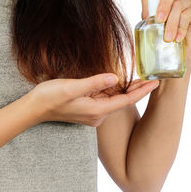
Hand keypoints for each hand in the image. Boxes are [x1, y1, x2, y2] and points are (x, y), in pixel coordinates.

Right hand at [27, 73, 159, 126]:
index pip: (126, 100)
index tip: (156, 83)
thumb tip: (116, 77)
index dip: (142, 91)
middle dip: (138, 89)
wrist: (34, 109)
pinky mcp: (87, 108)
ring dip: (127, 89)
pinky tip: (120, 81)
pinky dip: (114, 90)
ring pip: (114, 99)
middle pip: (123, 100)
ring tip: (141, 77)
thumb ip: (94, 82)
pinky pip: (105, 98)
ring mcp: (92, 112)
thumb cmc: (50, 98)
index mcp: (97, 110)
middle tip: (154, 77)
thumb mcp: (72, 87)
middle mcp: (98, 114)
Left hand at [135, 0, 190, 63]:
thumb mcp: (148, 17)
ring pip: (179, 6)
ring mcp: (188, 3)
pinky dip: (180, 28)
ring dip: (171, 23)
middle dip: (163, 5)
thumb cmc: (158, 35)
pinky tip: (177, 38)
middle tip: (158, 20)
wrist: (169, 56)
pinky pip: (187, 16)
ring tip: (167, 38)